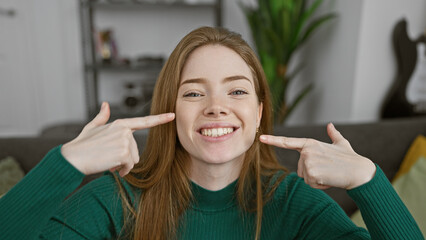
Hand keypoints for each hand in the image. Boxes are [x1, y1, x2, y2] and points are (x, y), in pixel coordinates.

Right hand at [61, 102, 174, 176]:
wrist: (72, 158)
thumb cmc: (81, 144)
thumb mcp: (92, 128)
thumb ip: (102, 117)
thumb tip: (106, 104)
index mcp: (120, 124)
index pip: (144, 121)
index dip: (159, 119)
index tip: (172, 115)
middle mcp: (124, 131)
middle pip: (136, 151)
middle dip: (124, 158)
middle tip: (108, 157)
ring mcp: (125, 142)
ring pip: (133, 160)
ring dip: (122, 165)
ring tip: (107, 161)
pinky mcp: (123, 153)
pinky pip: (129, 167)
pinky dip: (121, 171)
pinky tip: (109, 167)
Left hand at [259, 123, 375, 189]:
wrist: (359, 171)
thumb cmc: (351, 158)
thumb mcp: (341, 143)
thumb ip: (333, 134)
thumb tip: (330, 125)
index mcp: (310, 143)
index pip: (288, 142)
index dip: (273, 140)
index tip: (261, 137)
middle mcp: (306, 151)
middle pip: (300, 169)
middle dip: (312, 173)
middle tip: (328, 168)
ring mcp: (308, 162)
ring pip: (304, 177)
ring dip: (317, 179)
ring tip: (329, 172)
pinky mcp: (311, 173)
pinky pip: (310, 184)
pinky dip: (320, 185)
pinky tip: (330, 178)